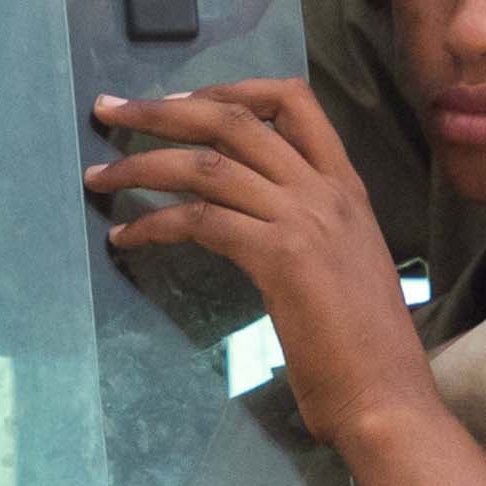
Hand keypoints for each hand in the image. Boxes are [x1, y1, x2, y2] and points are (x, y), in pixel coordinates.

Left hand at [86, 77, 431, 436]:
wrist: (387, 396)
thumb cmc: (366, 348)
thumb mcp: (344, 264)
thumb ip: (308, 230)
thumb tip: (252, 222)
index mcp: (347, 187)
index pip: (294, 100)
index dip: (231, 89)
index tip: (182, 102)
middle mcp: (326, 191)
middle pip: (235, 119)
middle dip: (163, 109)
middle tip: (111, 111)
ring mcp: (304, 220)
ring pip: (207, 165)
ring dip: (140, 165)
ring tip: (98, 177)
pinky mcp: (279, 257)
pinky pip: (200, 220)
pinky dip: (152, 223)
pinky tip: (126, 236)